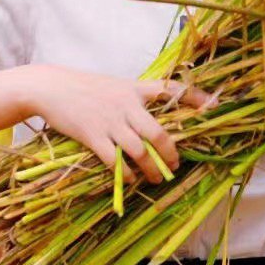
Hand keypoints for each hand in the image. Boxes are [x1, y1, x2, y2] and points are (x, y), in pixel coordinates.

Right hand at [20, 65, 211, 182]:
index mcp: (136, 88)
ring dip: (151, 170)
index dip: (195, 97)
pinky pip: (115, 161)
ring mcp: (110, 121)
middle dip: (170, 155)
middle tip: (175, 166)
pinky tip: (130, 179)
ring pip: (140, 151)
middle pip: (159, 133)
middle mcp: (127, 104)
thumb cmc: (85, 87)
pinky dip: (126, 174)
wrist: (50, 87)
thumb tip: (154, 118)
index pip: (172, 90)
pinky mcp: (92, 136)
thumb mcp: (115, 85)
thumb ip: (136, 99)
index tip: (214, 106)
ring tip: (156, 179)